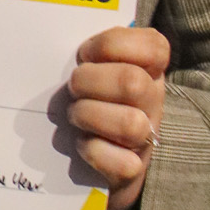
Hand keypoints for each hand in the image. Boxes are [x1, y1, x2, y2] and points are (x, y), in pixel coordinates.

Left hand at [65, 27, 169, 209]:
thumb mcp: (93, 70)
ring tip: (74, 115)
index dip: (112, 45)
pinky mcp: (131, 170)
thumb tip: (55, 38)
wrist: (94, 160)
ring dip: (89, 115)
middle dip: (89, 81)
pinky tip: (81, 143)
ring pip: (130, 124)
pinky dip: (93, 151)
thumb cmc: (87, 101)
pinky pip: (121, 163)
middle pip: (132, 83)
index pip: (154, 47)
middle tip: (72, 87)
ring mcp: (145, 137)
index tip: (85, 53)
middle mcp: (152, 102)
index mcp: (147, 70)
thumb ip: (89, 53)